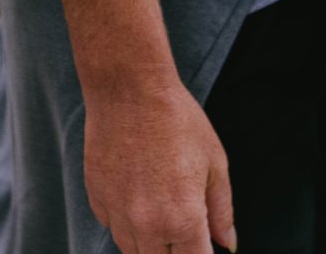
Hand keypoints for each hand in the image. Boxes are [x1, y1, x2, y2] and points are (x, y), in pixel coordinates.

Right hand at [85, 76, 233, 253]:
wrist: (128, 88)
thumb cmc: (177, 120)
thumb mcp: (214, 164)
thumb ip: (222, 211)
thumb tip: (228, 243)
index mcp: (184, 220)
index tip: (204, 246)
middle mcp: (147, 224)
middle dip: (175, 252)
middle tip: (183, 231)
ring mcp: (117, 212)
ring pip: (132, 250)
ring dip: (149, 243)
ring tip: (161, 215)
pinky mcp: (97, 197)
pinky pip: (112, 226)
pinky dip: (125, 222)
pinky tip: (137, 197)